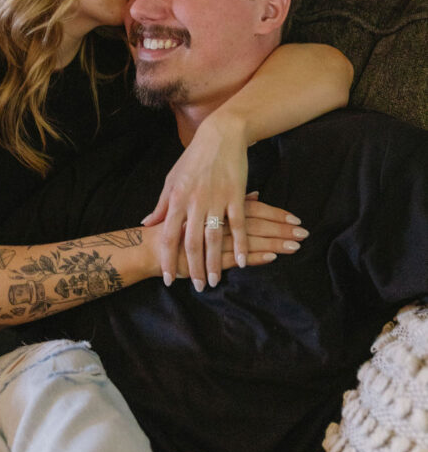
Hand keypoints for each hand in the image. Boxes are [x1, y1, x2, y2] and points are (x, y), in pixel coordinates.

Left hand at [143, 113, 251, 288]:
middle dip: (193, 268)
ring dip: (214, 262)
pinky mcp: (236, 195)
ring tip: (214, 281)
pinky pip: (238, 225)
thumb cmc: (194, 158)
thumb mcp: (172, 179)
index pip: (169, 236)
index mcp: (176, 199)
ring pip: (213, 238)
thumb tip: (147, 223)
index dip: (168, 259)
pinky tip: (241, 261)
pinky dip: (240, 244)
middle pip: (191, 242)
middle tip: (197, 287)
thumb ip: (162, 204)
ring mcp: (216, 199)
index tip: (168, 279)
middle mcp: (194, 202)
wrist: (221, 135)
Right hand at [169, 196, 307, 280]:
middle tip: (305, 233)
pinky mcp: (209, 254)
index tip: (296, 219)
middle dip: (282, 229)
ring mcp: (214, 236)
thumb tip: (255, 196)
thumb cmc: (170, 229)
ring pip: (251, 238)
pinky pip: (236, 255)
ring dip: (275, 242)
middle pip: (258, 223)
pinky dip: (254, 255)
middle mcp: (219, 217)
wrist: (146, 245)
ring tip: (297, 245)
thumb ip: (228, 198)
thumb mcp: (203, 201)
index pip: (255, 209)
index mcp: (218, 203)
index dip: (276, 214)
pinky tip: (272, 256)